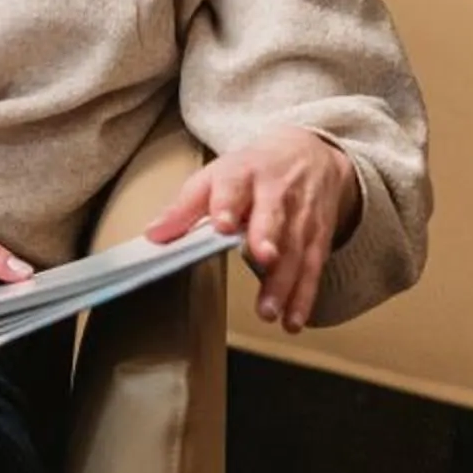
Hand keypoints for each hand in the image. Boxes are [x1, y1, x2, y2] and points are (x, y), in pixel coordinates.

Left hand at [144, 128, 360, 333]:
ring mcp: (301, 214)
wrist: (308, 153)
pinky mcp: (318, 236)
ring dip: (283, 282)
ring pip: (294, 248)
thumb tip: (153, 235)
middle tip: (263, 257)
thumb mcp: (215, 176)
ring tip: (268, 311)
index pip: (233, 186)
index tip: (221, 225)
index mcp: (244, 173)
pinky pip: (313, 267)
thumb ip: (184, 208)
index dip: (227, 205)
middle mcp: (276, 192)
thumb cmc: (251, 170)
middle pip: (273, 214)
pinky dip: (304, 296)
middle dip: (268, 235)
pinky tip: (292, 319)